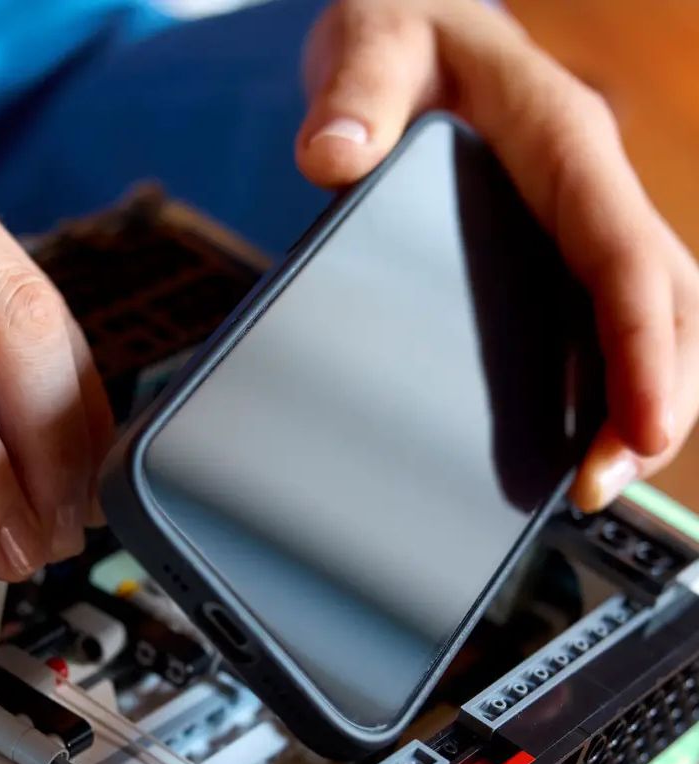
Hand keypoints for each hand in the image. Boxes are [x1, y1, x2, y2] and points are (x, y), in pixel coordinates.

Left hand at [296, 0, 698, 509]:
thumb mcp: (373, 40)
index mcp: (563, 145)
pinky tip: (572, 439)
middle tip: (605, 487)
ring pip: (646, 316)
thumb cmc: (399, 28)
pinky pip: (602, 318)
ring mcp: (575, 222)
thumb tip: (332, 157)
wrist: (409, 18)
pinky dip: (606, 381)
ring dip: (639, 400)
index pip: (622, 257)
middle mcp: (587, 188)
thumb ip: (354, 95)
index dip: (643, 349)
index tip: (641, 428)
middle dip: (655, 396)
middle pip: (662, 300)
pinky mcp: (551, 249)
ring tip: (595, 485)